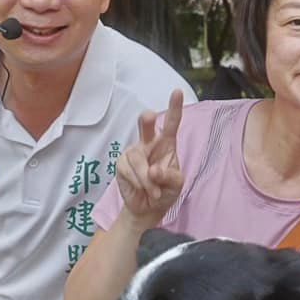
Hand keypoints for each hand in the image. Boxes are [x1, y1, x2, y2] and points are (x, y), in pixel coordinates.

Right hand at [116, 91, 184, 227]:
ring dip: (147, 179)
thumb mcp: (176, 185)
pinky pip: (128, 170)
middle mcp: (149, 143)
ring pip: (138, 159)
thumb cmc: (165, 191)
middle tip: (148, 117)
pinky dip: (138, 182)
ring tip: (154, 191)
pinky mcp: (121, 163)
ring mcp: (134, 152)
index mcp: (167, 143)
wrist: (148, 208)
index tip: (177, 91)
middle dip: (145, 122)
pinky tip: (143, 189)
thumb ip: (169, 176)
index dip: (174, 107)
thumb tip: (153, 170)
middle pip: (145, 126)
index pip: (171, 123)